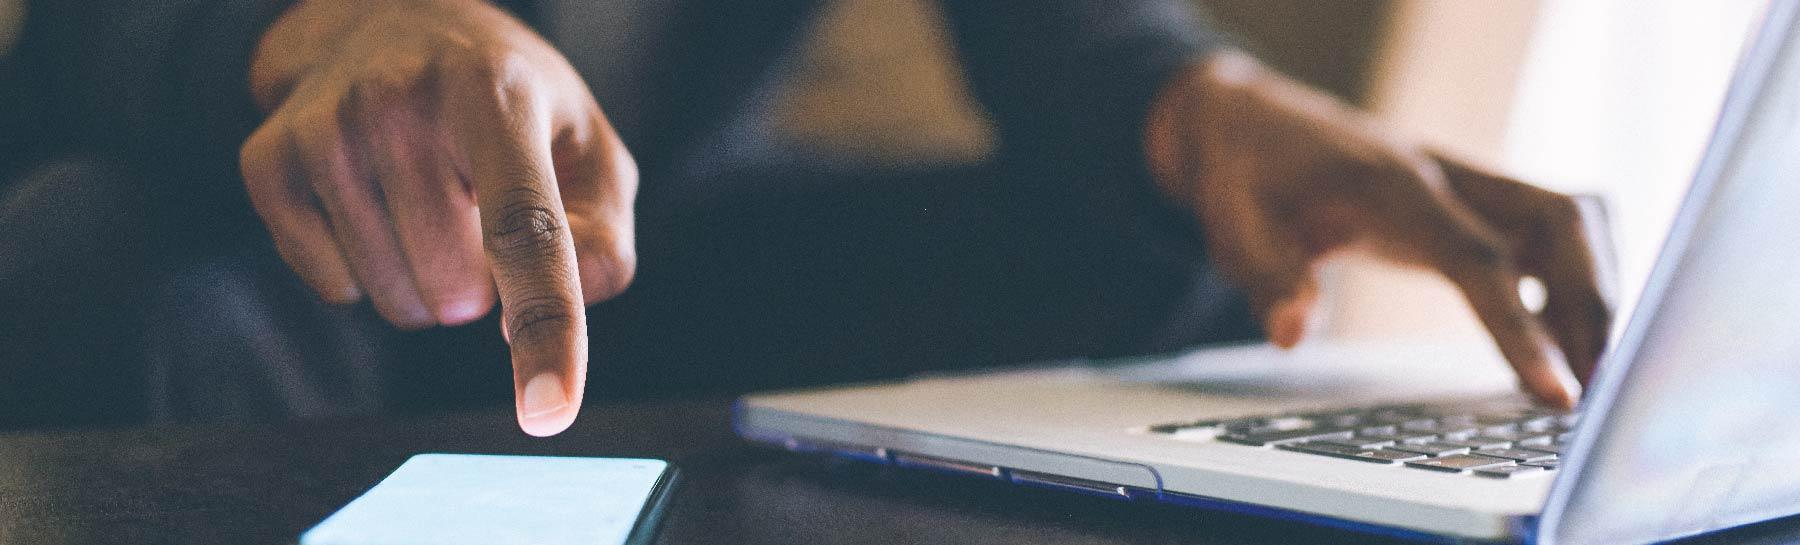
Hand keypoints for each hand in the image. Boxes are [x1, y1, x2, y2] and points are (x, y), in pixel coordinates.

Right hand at [240, 0, 636, 434]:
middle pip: (457, 289)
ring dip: (426, 282)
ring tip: (429, 202)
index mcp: (495, 95)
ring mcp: (326, 128)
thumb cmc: (509, 103)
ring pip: (395, 300)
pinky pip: (333, 287)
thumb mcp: (583, 144)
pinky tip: (374, 202)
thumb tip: (572, 302)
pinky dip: (366, 271)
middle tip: (476, 213)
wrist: (384, 19)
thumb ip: (602, 232)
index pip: (526, 231)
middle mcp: (401, 102)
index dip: (545, 326)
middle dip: (481, 285)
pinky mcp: (268, 160)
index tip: (548, 411)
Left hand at [1144, 50, 1612, 408]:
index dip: (1526, 327)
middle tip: (1596, 393)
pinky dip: (1576, 277)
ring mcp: (1466, 184)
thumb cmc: (1245, 171)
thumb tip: (1293, 333)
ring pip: (1572, 222)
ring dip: (1595, 291)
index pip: (1480, 258)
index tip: (1560, 393)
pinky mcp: (1472, 200)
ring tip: (1590, 373)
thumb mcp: (1231, 221)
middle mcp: (1446, 177)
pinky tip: (1566, 335)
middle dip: (1592, 307)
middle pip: (1561, 229)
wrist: (1250, 119)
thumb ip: (1265, 274)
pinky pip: (1554, 231)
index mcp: (1394, 186)